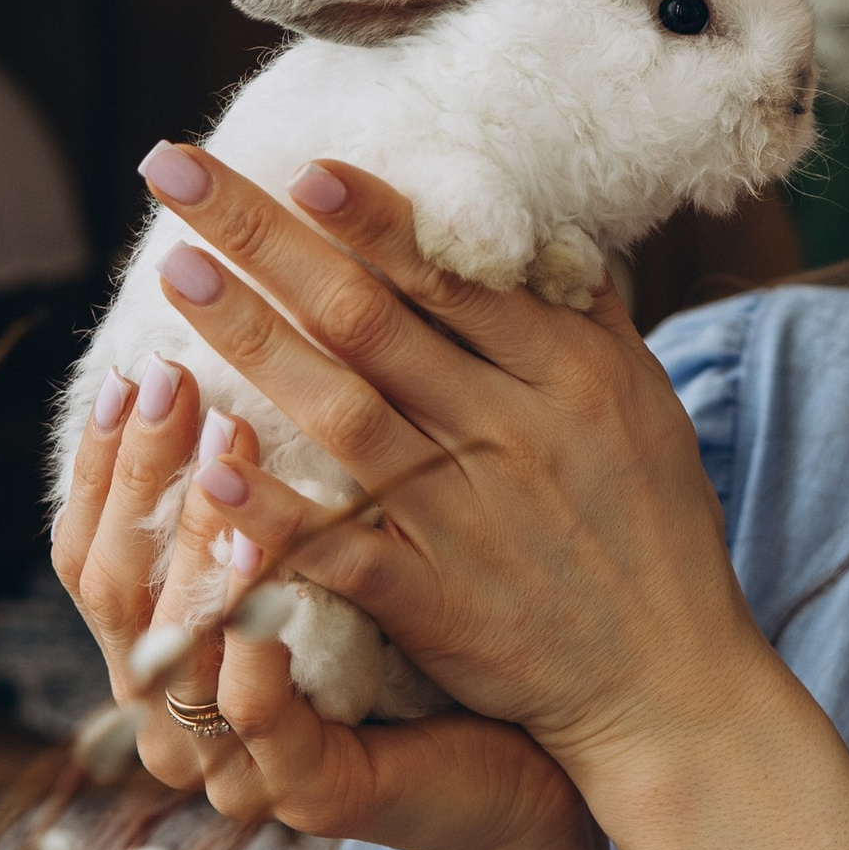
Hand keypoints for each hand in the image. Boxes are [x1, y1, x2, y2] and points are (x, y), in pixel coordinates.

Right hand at [52, 337, 587, 849]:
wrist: (538, 753)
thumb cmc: (447, 620)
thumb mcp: (372, 525)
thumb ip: (316, 444)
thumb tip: (291, 289)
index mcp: (193, 625)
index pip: (105, 536)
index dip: (109, 454)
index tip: (135, 357)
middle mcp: (192, 693)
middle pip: (119, 585)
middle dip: (142, 474)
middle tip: (170, 374)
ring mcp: (241, 753)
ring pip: (180, 654)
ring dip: (196, 545)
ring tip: (222, 443)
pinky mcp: (314, 791)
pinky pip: (267, 730)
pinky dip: (258, 669)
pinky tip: (266, 600)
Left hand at [123, 140, 779, 810]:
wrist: (671, 682)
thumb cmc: (655, 531)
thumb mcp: (648, 404)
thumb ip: (586, 318)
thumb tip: (532, 232)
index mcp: (570, 374)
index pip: (453, 277)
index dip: (372, 219)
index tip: (298, 167)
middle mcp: (514, 432)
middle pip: (371, 321)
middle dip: (268, 243)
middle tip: (181, 181)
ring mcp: (468, 518)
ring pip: (341, 413)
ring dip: (252, 340)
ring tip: (178, 276)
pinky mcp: (433, 602)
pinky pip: (340, 550)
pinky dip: (275, 514)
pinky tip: (211, 470)